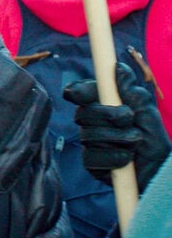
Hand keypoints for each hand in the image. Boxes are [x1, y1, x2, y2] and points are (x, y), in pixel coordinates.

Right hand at [63, 62, 170, 190]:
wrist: (160, 170)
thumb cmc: (153, 139)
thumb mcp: (147, 111)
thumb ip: (131, 90)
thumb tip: (118, 67)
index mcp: (102, 105)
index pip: (79, 92)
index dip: (77, 91)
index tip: (80, 93)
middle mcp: (91, 122)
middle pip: (83, 113)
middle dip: (108, 115)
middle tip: (130, 119)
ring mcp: (89, 143)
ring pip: (89, 135)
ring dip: (118, 138)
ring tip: (136, 143)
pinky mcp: (91, 163)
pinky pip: (93, 156)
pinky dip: (115, 157)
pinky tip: (127, 159)